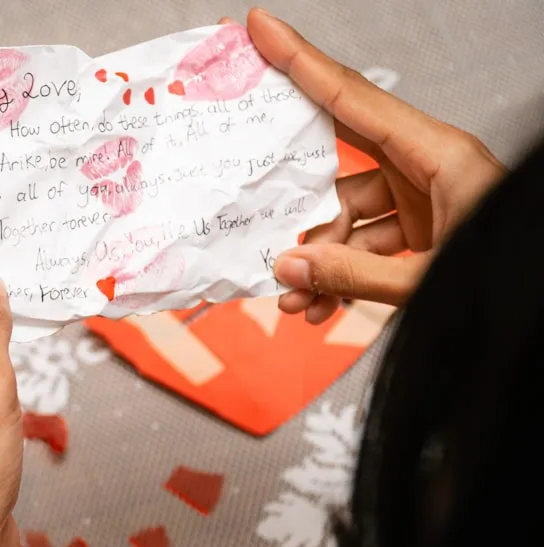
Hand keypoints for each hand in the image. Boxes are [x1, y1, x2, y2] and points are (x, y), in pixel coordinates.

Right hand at [246, 8, 505, 323]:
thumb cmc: (510, 273)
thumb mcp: (429, 280)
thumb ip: (355, 276)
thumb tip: (291, 268)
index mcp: (441, 155)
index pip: (353, 98)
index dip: (300, 60)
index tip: (261, 28)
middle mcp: (430, 168)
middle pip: (339, 158)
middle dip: (293, 185)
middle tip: (249, 179)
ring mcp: (426, 199)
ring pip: (348, 216)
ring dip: (317, 257)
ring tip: (294, 297)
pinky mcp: (426, 230)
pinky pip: (368, 245)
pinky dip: (342, 275)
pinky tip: (321, 305)